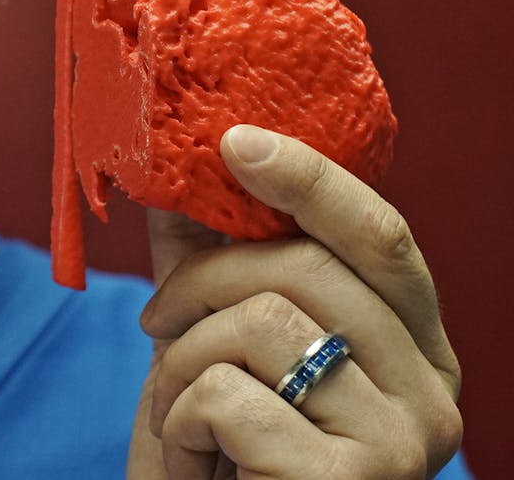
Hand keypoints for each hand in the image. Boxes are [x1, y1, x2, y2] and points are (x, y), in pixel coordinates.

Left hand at [126, 126, 461, 478]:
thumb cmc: (225, 459)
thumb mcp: (215, 347)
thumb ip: (210, 264)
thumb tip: (180, 172)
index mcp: (416, 347)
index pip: (381, 236)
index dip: (310, 179)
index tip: (234, 139)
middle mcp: (434, 391)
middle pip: (307, 267)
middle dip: (199, 282)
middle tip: (153, 324)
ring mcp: (404, 442)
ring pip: (260, 322)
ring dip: (180, 363)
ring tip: (176, 411)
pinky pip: (231, 395)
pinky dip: (179, 420)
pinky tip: (193, 459)